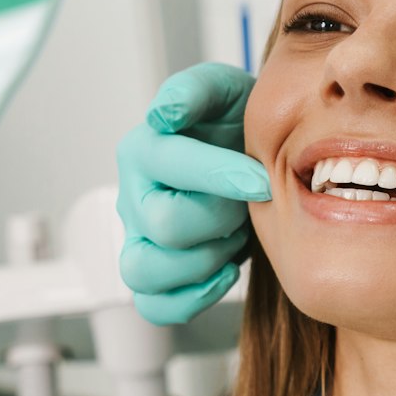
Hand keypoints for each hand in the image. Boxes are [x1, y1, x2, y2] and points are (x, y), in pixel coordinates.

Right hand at [117, 63, 271, 324]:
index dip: (221, 176)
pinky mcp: (154, 273)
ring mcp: (139, 238)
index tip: (262, 181)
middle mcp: (133, 195)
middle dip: (219, 218)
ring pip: (145, 271)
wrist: (250, 157)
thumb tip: (166, 113)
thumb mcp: (225, 91)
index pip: (169, 165)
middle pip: (164, 224)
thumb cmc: (235, 126)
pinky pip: (154, 305)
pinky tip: (226, 271)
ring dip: (202, 261)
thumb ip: (196, 90)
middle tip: (247, 206)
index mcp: (145, 149)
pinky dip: (191, 298)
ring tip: (233, 238)